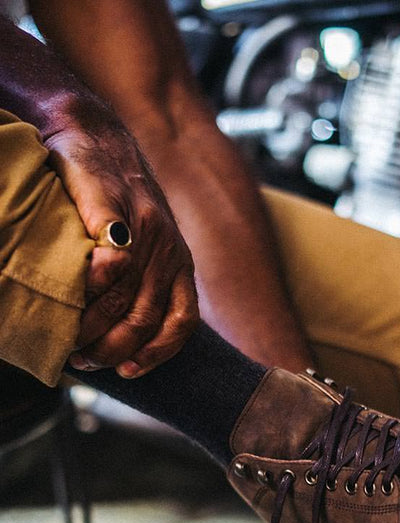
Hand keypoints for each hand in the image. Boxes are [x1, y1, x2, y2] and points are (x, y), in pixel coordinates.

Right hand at [44, 110, 198, 377]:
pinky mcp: (114, 209)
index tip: (131, 371)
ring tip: (74, 345)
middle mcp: (168, 247)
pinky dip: (95, 291)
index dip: (157, 354)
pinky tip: (78, 304)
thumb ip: (142, 280)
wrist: (92, 131)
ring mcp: (143, 227)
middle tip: (86, 362)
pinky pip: (112, 263)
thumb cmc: (111, 195)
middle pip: (147, 318)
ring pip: (126, 299)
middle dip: (115, 350)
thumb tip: (125, 333)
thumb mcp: (143, 239)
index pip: (181, 321)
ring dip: (98, 330)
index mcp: (179, 260)